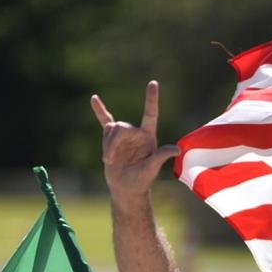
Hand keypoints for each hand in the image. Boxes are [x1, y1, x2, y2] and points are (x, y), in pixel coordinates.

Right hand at [91, 81, 181, 203]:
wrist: (126, 188)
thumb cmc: (142, 180)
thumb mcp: (152, 168)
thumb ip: (161, 156)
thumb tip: (178, 149)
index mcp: (149, 136)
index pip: (150, 114)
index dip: (151, 99)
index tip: (153, 83)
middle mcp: (137, 133)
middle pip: (120, 127)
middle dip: (112, 143)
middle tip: (108, 160)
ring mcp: (124, 136)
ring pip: (110, 130)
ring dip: (106, 146)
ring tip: (108, 160)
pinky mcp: (112, 140)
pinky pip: (105, 121)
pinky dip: (99, 111)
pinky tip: (94, 98)